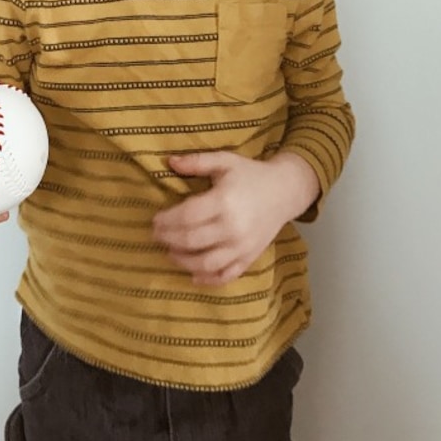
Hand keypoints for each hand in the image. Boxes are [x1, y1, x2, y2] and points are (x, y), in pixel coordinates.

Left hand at [152, 151, 318, 286]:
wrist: (285, 192)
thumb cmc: (250, 174)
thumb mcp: (224, 160)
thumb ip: (197, 162)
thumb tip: (169, 162)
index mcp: (224, 201)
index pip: (187, 216)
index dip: (167, 220)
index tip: (155, 220)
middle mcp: (232, 227)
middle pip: (192, 241)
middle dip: (169, 240)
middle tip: (156, 236)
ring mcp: (241, 247)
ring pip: (205, 263)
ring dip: (183, 261)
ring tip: (170, 253)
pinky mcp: (249, 258)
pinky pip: (226, 276)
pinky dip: (208, 279)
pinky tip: (194, 275)